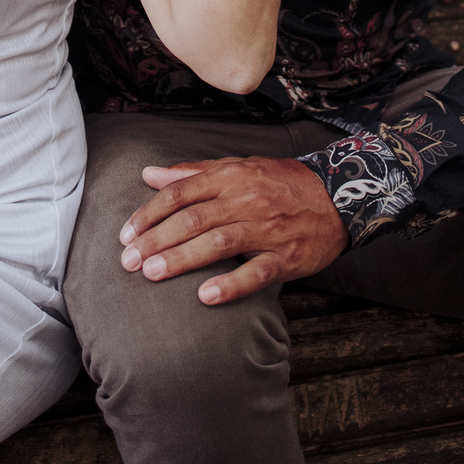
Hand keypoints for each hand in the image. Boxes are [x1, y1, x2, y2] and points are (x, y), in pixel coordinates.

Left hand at [118, 155, 348, 303]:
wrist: (337, 196)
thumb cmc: (280, 182)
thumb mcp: (238, 167)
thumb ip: (192, 173)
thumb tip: (150, 173)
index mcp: (230, 176)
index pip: (180, 193)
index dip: (149, 213)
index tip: (126, 234)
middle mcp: (245, 199)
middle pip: (193, 219)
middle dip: (156, 240)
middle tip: (128, 261)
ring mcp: (266, 229)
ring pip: (218, 243)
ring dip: (182, 259)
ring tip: (152, 274)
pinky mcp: (285, 257)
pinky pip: (256, 272)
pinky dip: (231, 284)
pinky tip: (206, 296)